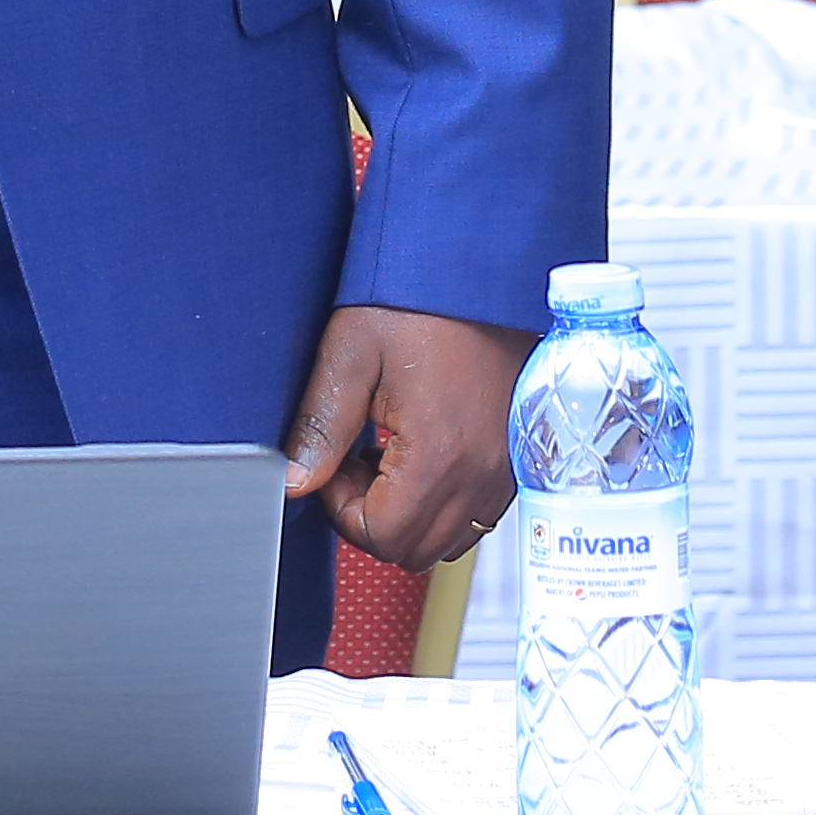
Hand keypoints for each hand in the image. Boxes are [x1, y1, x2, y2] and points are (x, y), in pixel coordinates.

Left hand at [278, 304, 525, 570]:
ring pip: (449, 540)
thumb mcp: (354, 352)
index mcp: (439, 454)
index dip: (342, 509)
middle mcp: (482, 473)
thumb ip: (321, 425)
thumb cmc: (425, 297)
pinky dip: (444, 502)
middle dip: (374, 519)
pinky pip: (478, 514)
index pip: (381, 536)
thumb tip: (295, 480)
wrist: (487, 264)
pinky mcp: (520, 458)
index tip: (335, 464)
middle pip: (415, 550)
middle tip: (356, 462)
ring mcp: (507, 469)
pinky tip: (426, 451)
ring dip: (410, 515)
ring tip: (390, 457)